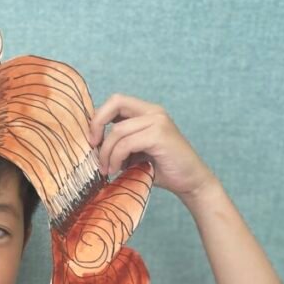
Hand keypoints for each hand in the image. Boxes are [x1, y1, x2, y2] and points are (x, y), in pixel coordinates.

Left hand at [88, 94, 215, 198]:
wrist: (191, 182)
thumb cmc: (162, 170)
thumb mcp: (135, 152)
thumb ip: (120, 142)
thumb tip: (91, 144)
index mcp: (147, 112)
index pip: (116, 101)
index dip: (99, 117)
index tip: (92, 141)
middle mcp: (154, 112)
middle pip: (115, 102)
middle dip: (97, 124)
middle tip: (92, 147)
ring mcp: (158, 121)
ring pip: (118, 130)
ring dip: (107, 152)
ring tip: (107, 170)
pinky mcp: (160, 135)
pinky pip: (126, 143)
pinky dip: (116, 158)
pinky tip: (118, 170)